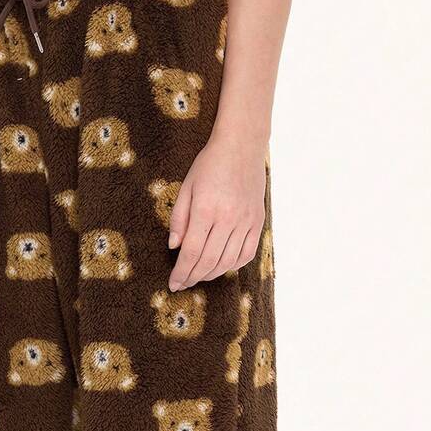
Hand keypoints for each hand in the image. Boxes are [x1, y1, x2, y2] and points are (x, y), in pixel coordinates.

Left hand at [168, 136, 266, 290]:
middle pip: (208, 261)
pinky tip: (221, 266)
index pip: (191, 252)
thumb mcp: (186, 188)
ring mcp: (246, 222)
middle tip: (183, 284)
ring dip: (211, 275)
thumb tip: (174, 247)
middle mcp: (228, 219)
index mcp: (206, 210)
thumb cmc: (209, 165)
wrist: (242, 146)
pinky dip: (233, 266)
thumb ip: (178, 219)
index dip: (181, 272)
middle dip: (193, 278)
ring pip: (227, 262)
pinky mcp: (257, 222)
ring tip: (198, 277)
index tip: (173, 284)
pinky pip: (246, 254)